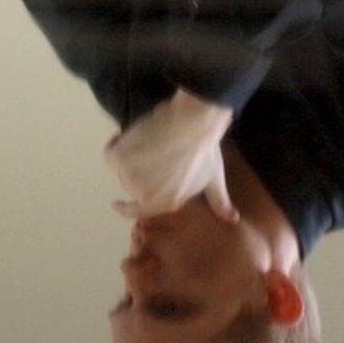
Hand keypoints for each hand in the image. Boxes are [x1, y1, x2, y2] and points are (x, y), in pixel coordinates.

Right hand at [104, 88, 237, 221]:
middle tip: (156, 153)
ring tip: (148, 141)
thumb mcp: (214, 179)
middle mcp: (144, 195)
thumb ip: (219, 202)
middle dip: (141, 171)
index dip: (127, 208)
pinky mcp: (119, 158)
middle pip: (132, 184)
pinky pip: (110, 153)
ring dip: (130, 156)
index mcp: (165, 203)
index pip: (139, 211)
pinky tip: (126, 136)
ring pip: (123, 167)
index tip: (117, 204)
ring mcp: (130, 177)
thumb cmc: (205, 152)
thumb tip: (233, 219)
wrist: (192, 124)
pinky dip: (116, 144)